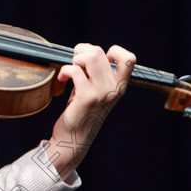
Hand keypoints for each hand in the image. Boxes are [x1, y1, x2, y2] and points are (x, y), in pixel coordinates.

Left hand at [47, 44, 135, 178]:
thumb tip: (86, 51)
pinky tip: (61, 79)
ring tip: (70, 71)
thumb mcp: (95, 91)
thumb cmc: (81, 113)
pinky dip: (64, 71)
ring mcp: (101, 93)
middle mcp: (113, 89)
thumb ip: (97, 73)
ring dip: (74, 60)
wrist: (73, 140)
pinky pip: (74, 71)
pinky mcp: (86, 98)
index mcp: (119, 86)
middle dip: (82, 52)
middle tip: (74, 64)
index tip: (98, 60)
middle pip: (99, 52)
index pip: (129, 59)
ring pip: (90, 57)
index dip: (113, 51)